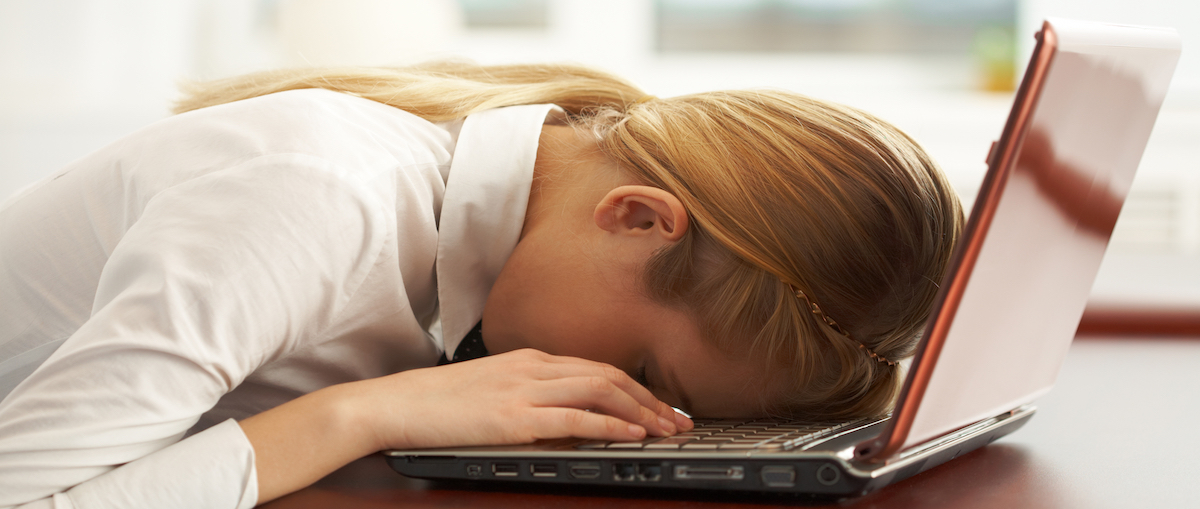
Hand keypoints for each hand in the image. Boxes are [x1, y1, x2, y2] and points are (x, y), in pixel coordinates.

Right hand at [348, 348, 693, 450]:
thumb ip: (531, 398)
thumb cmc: (437, 403)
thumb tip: (566, 420)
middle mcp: (533, 367)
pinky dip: (610, 422)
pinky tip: (632, 433)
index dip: (636, 386)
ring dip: (642, 410)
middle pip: (608, 374)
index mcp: (529, 359)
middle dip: (651, 398)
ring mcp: (524, 388)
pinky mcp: (514, 415)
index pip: (597, 367)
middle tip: (680, 420)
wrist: (395, 404)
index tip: (662, 406)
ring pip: (600, 389)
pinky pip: (574, 415)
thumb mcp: (493, 391)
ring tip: (668, 428)